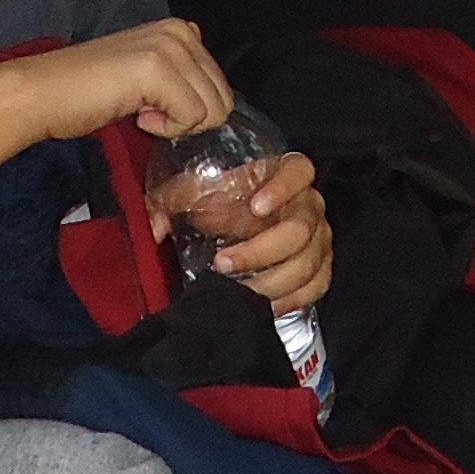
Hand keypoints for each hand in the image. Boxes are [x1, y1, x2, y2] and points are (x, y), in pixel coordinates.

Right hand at [0, 21, 237, 169]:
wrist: (42, 95)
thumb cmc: (88, 93)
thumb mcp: (145, 75)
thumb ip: (181, 75)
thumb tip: (217, 102)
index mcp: (181, 30)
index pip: (221, 87)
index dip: (191, 109)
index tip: (153, 104)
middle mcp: (180, 31)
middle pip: (223, 100)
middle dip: (188, 118)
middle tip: (145, 109)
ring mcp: (170, 47)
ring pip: (213, 111)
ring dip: (177, 123)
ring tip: (139, 109)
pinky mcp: (157, 68)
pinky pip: (192, 118)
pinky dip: (165, 129)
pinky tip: (136, 114)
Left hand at [175, 148, 335, 308]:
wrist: (243, 224)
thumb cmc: (222, 202)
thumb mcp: (194, 193)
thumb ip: (171, 202)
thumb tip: (154, 228)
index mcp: (283, 174)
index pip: (299, 170)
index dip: (283, 187)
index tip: (256, 206)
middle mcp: (308, 205)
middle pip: (300, 228)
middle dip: (260, 251)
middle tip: (224, 262)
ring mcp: (319, 237)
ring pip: (307, 263)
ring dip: (270, 281)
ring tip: (238, 290)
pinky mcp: (321, 267)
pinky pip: (317, 285)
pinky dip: (291, 297)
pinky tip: (264, 303)